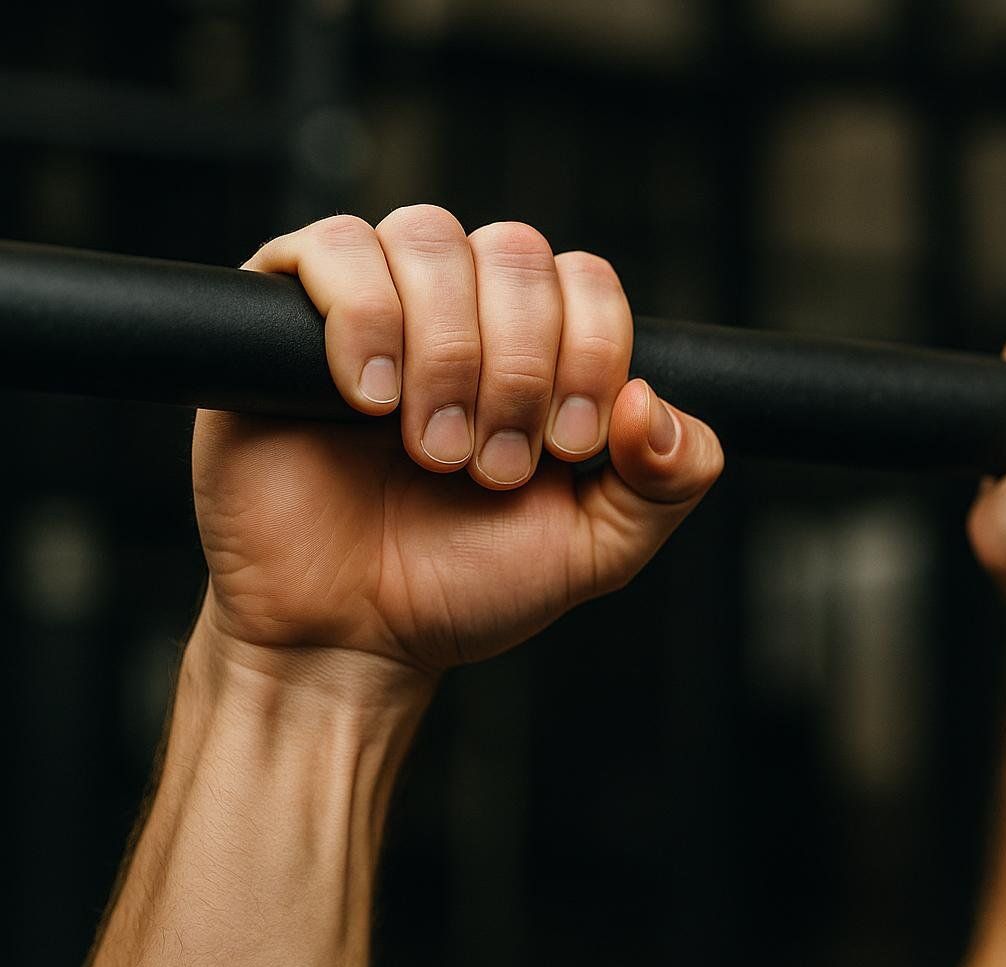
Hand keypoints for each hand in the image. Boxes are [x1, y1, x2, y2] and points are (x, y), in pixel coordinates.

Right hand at [192, 206, 723, 681]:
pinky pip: (331, 248)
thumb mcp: (599, 547)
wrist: (350, 636)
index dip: (591, 350)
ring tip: (432, 448)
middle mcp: (461, 307)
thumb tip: (654, 401)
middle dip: (520, 365)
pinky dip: (364, 317)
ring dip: (448, 351)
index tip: (566, 447)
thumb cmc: (464, 584)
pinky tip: (369, 400)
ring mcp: (374, 301)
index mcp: (538, 345)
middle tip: (494, 465)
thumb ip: (667, 479)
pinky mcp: (283, 313)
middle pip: (515, 251)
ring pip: (430, 238)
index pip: (586, 278)